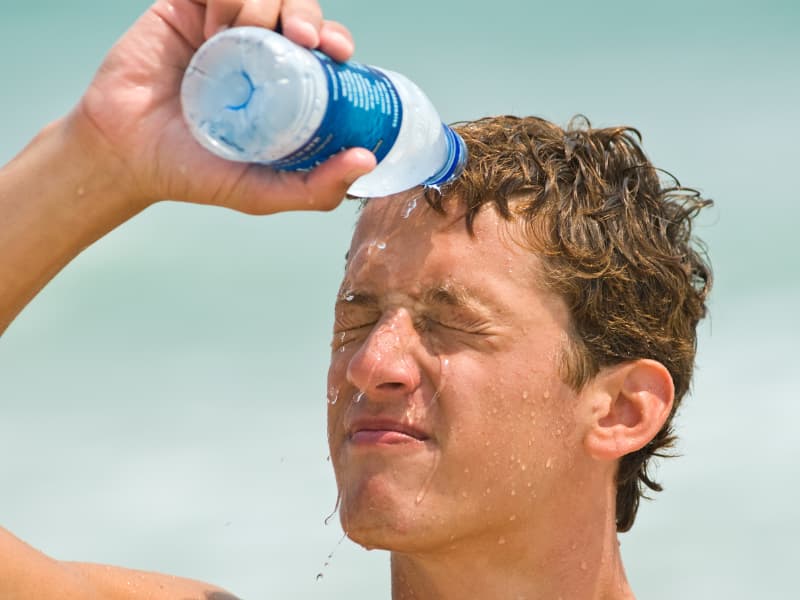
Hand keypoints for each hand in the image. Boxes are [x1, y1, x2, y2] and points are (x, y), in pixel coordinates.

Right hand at [73, 0, 375, 214]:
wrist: (125, 154)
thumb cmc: (193, 173)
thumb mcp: (262, 191)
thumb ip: (315, 188)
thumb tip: (367, 161)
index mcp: (283, 88)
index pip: (323, 49)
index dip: (337, 40)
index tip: (337, 51)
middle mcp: (259, 53)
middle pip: (300, 10)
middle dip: (308, 13)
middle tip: (303, 36)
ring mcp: (224, 27)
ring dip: (263, 4)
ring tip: (237, 38)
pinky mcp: (188, 6)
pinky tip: (213, 29)